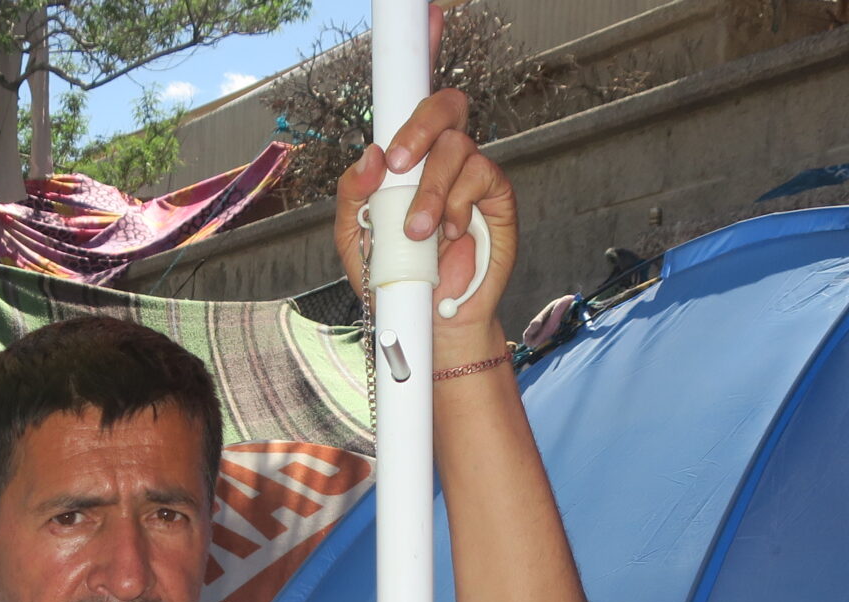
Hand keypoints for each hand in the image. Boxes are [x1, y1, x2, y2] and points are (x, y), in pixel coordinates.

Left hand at [333, 17, 518, 341]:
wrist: (431, 324)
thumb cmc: (394, 278)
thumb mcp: (355, 240)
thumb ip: (352, 197)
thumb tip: (370, 155)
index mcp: (405, 157)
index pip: (412, 95)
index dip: (422, 48)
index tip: (429, 14)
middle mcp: (441, 156)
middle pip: (443, 105)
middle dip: (419, 126)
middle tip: (397, 164)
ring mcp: (471, 173)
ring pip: (457, 149)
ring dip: (431, 192)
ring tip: (417, 234)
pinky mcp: (496, 196)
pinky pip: (480, 178)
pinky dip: (457, 206)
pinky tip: (448, 236)